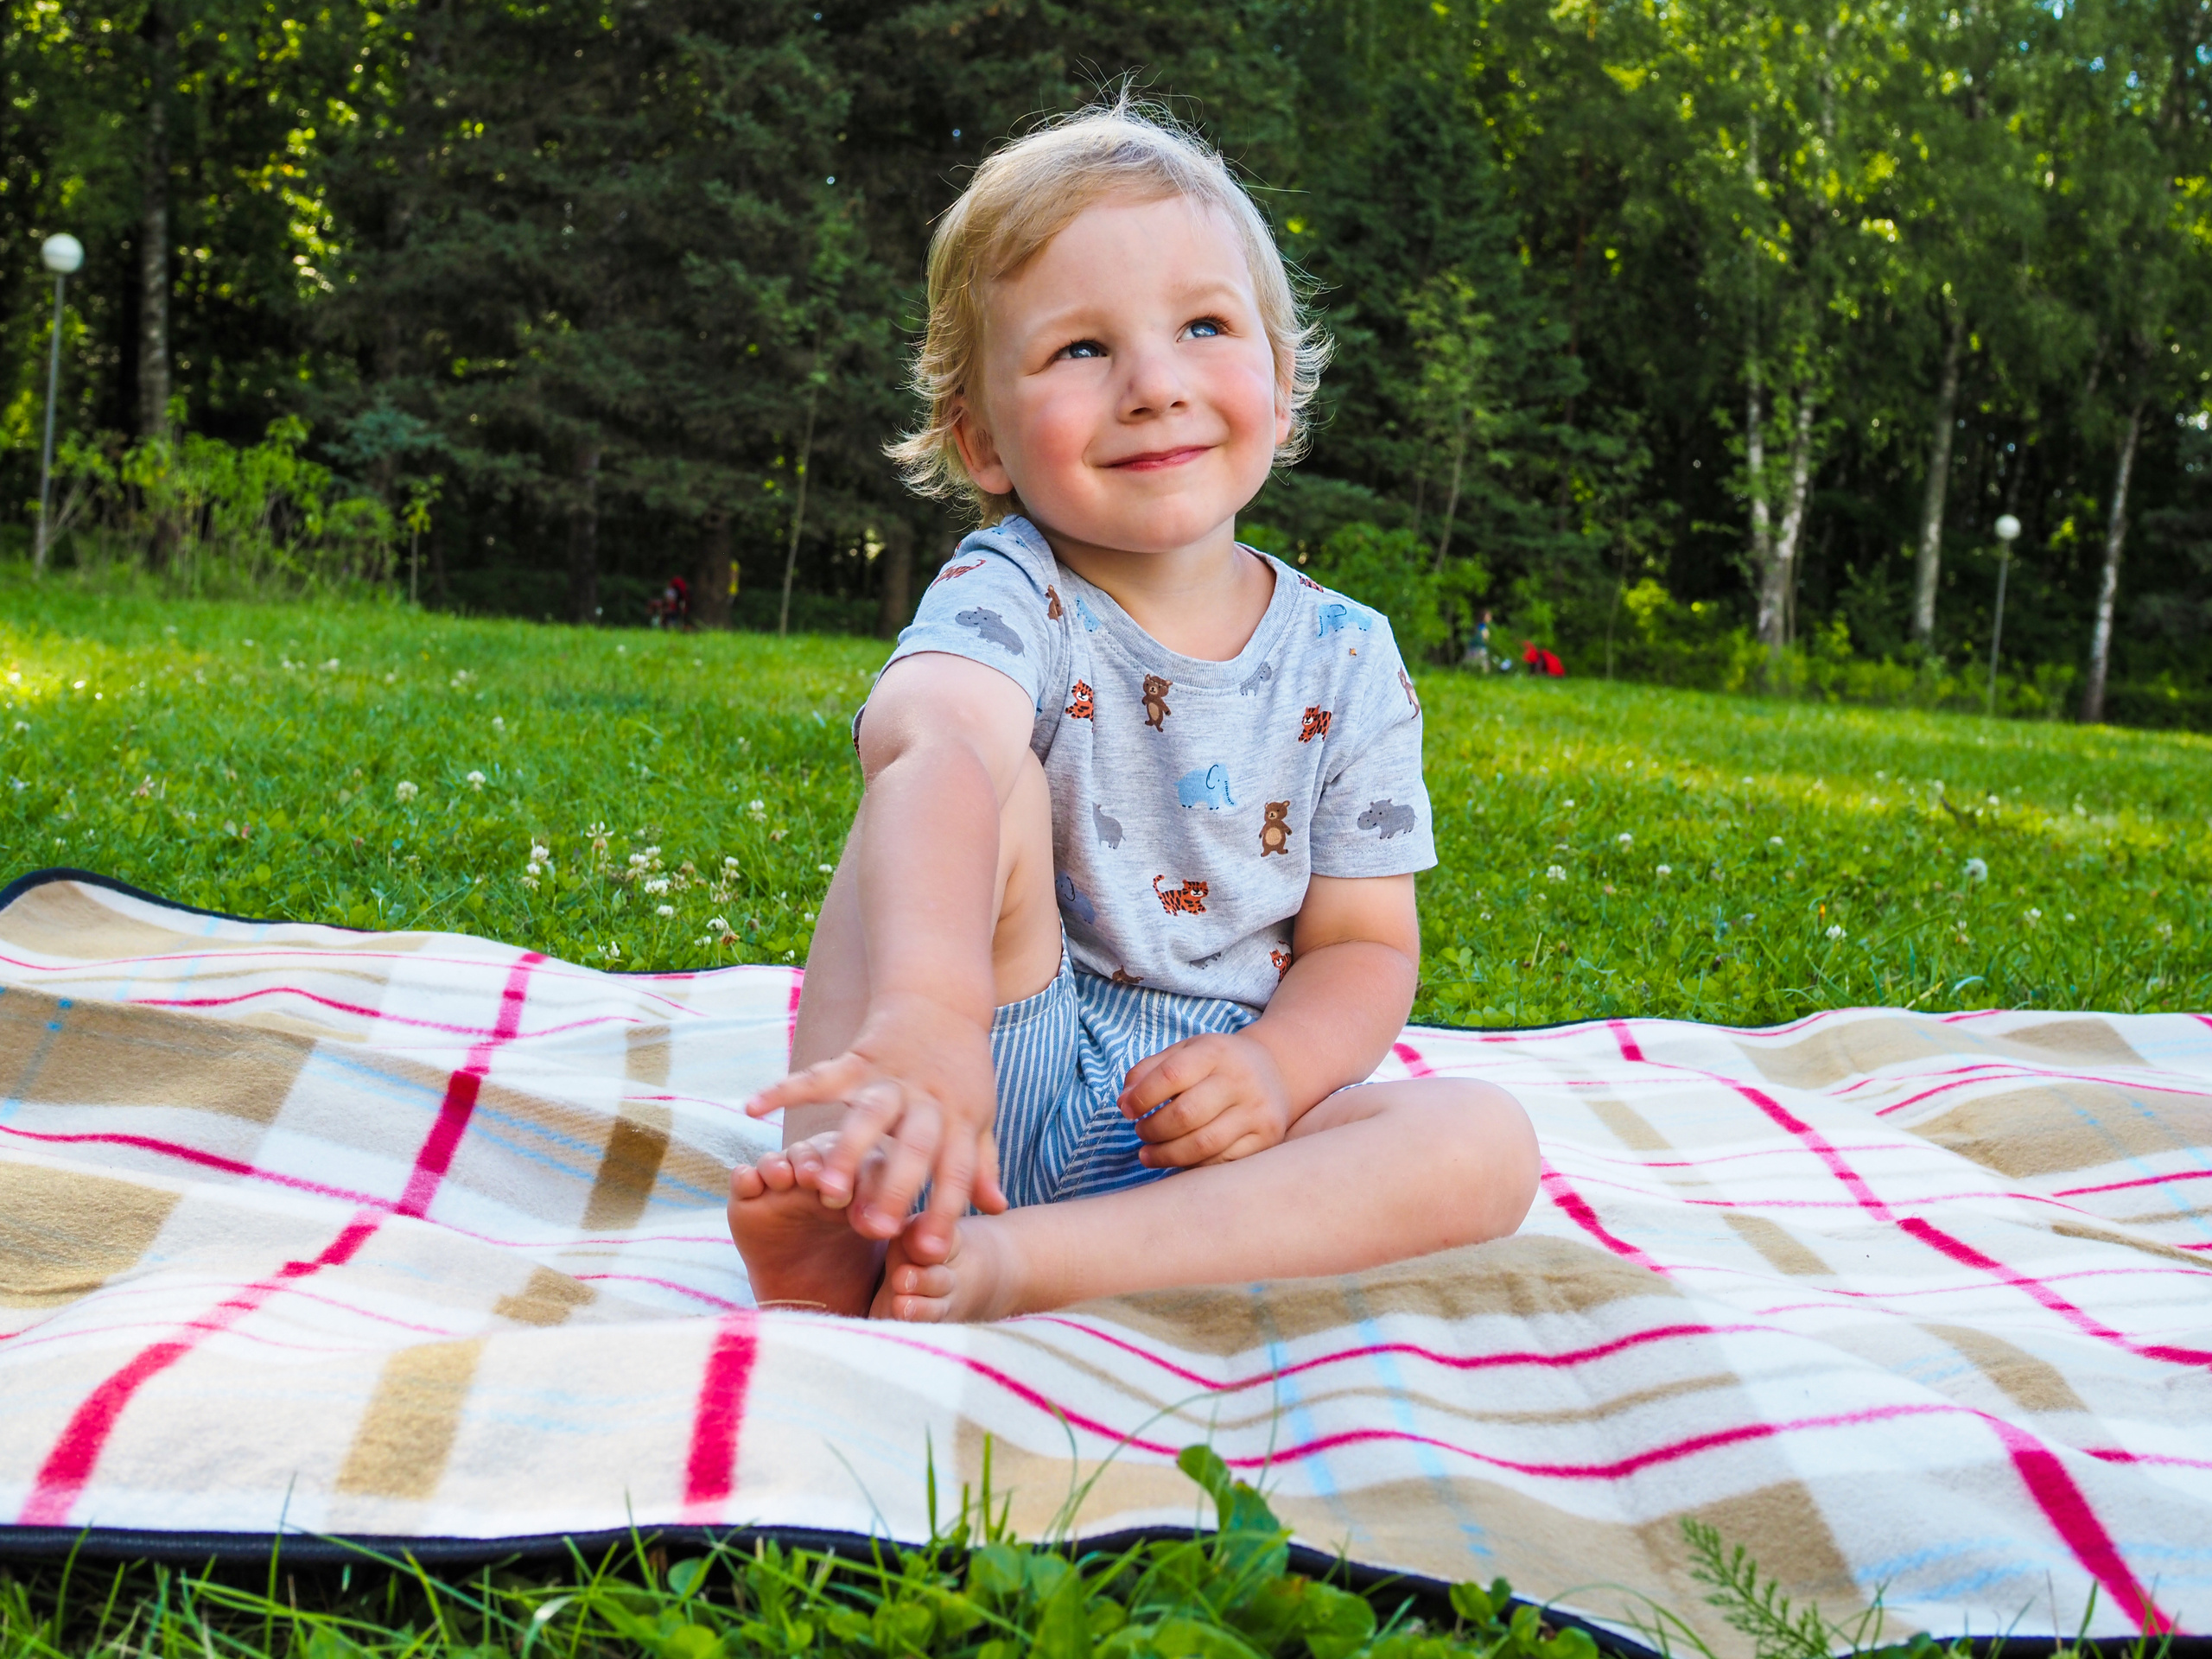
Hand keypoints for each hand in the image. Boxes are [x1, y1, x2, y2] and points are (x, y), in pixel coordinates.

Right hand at [746, 991, 1006, 1255]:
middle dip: (894, 1187)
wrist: (940, 1002)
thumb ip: (980, 1164)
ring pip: (868, 1115)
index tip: (931, 1253)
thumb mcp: (979, 1117)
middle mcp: (925, 1100)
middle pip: (914, 1145)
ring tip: (827, 1190)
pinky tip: (753, 1108)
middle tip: (873, 1231)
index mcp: (959, 1120)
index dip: (945, 1211)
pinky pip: (818, 1076)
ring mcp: (889, 1078)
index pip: (956, 1171)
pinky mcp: (856, 1059)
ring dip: (848, 1151)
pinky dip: (785, 1089)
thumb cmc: (959, 1073)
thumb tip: (997, 1208)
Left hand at [1117, 1031, 1292, 1168]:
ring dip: (1166, 1155)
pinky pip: (1221, 1162)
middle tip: (1140, 1132)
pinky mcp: (1267, 1139)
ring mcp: (1257, 1111)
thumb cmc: (1218, 1064)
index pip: (1172, 1075)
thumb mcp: (1185, 1052)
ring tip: (1149, 1154)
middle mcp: (1240, 1080)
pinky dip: (1192, 1165)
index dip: (1142, 1097)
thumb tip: (1123, 1103)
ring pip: (1203, 1145)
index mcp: (1216, 1052)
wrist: (1277, 1071)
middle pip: (1185, 1114)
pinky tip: (1178, 1160)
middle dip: (1152, 1130)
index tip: (1127, 1110)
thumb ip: (1149, 1071)